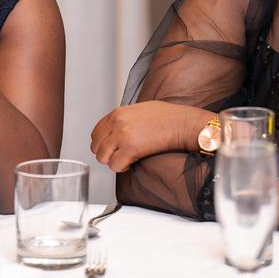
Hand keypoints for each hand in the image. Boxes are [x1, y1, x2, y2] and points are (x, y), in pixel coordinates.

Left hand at [90, 102, 209, 171]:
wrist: (183, 123)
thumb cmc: (168, 117)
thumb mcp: (141, 109)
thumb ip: (125, 118)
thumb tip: (118, 129)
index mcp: (118, 113)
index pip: (96, 132)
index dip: (102, 144)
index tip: (110, 149)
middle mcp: (117, 123)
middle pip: (96, 146)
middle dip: (106, 154)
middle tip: (118, 156)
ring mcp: (123, 135)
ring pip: (102, 157)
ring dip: (113, 161)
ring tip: (126, 160)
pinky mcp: (131, 148)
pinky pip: (115, 165)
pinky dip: (122, 168)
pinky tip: (131, 163)